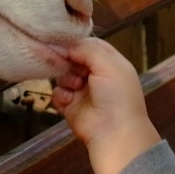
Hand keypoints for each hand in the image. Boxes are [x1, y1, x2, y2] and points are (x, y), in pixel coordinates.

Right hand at [53, 37, 160, 173]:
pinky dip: (61, 95)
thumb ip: (88, 49)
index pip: (91, 45)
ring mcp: (82, 91)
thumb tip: (68, 46)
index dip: (78, 43)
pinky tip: (69, 100)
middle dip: (69, 60)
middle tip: (68, 64)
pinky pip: (57, 93)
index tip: (64, 41)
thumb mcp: (109, 64)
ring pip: (63, 74)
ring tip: (75, 86)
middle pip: (73, 58)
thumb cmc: (117, 95)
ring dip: (66, 78)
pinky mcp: (70, 106)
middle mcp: (96, 75)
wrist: (113, 132)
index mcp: (110, 63)